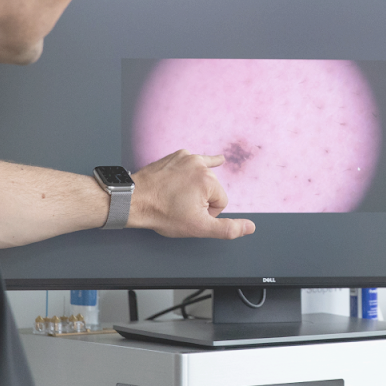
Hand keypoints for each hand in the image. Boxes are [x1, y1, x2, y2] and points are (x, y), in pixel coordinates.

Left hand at [130, 149, 256, 238]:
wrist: (134, 200)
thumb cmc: (163, 214)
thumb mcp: (198, 227)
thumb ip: (228, 229)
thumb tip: (251, 227)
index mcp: (210, 181)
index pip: (222, 202)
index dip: (208, 213)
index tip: (190, 215)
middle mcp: (201, 165)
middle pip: (213, 188)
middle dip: (201, 199)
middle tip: (180, 206)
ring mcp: (188, 157)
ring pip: (204, 176)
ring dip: (197, 185)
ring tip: (181, 193)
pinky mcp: (177, 156)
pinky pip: (195, 161)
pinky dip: (199, 165)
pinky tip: (217, 160)